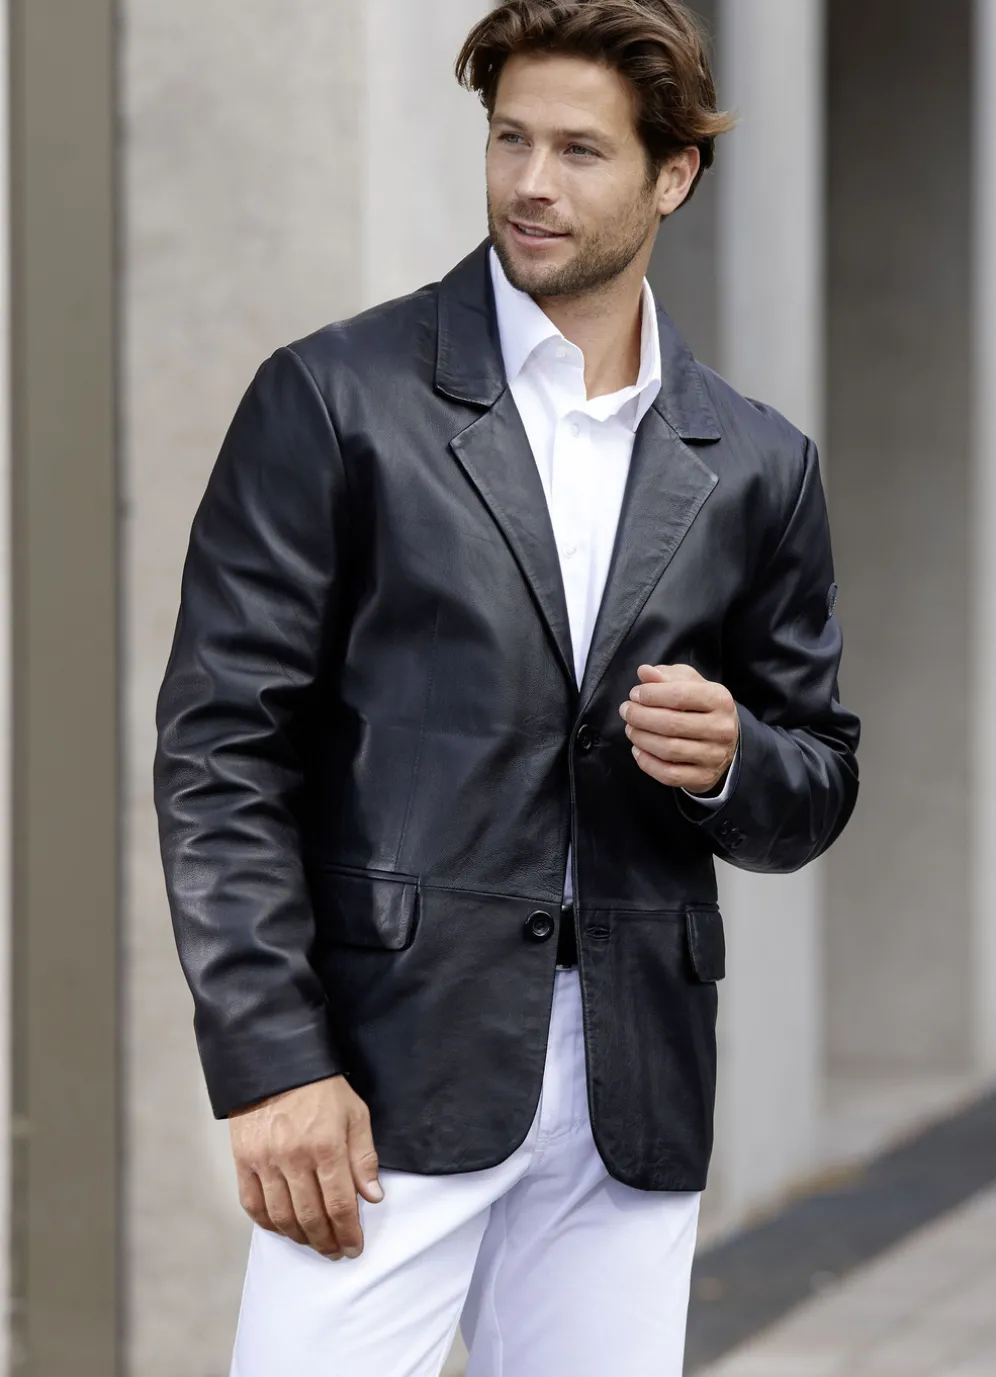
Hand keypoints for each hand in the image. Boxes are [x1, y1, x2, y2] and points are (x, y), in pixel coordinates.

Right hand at [230, 1074, 383, 1260]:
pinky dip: (268, 1224)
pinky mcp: (243, 1159)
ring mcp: (265, 1160)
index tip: (354, 1247)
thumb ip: (364, 1157)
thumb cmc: (322, 1088)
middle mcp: (294, 1157)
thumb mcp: (355, 1114)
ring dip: (300, 1238)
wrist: (278, 1062)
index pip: (339, 1204)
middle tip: (336, 1252)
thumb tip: (372, 1197)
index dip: (348, 1232)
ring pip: (282, 1216)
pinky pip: (253, 1204)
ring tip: (314, 1243)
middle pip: (310, 1216)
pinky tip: (283, 1229)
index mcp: (326, 1146)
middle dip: (326, 1241)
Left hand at [619, 663, 738, 794]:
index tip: (634, 694)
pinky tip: (638, 749)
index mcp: (719, 699)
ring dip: (641, 738)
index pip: (679, 695)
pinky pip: (669, 774)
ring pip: (668, 750)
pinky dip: (647, 762)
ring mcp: (714, 756)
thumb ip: (665, 676)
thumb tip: (644, 672)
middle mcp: (722, 728)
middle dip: (640, 716)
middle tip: (626, 711)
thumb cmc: (699, 706)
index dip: (650, 694)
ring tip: (631, 729)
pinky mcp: (704, 778)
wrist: (724, 741)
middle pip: (671, 724)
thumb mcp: (688, 683)